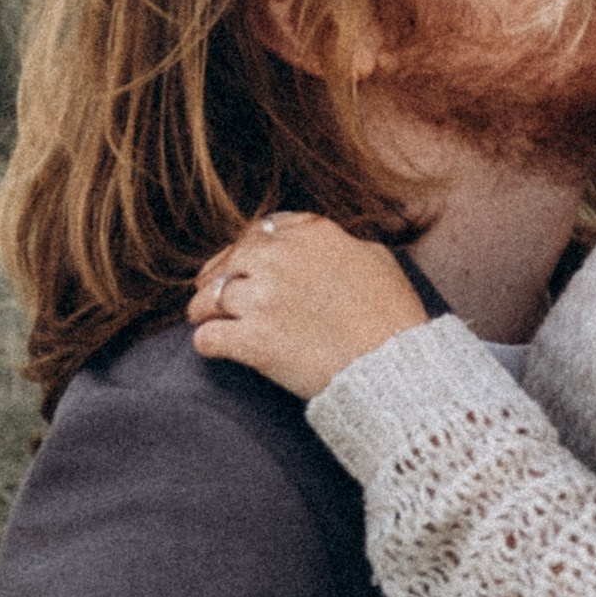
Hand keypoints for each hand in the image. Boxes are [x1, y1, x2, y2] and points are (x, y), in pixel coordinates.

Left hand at [189, 213, 427, 398]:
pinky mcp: (254, 340)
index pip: (262, 231)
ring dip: (203, 308)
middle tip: (206, 292)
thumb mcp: (376, 260)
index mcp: (311, 235)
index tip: (238, 261)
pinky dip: (206, 342)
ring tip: (201, 318)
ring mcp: (264, 299)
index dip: (245, 248)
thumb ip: (344, 244)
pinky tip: (210, 346)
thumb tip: (332, 245)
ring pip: (211, 297)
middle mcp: (281, 259)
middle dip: (217, 275)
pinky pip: (210, 337)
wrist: (394, 365)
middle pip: (231, 260)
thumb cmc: (394, 317)